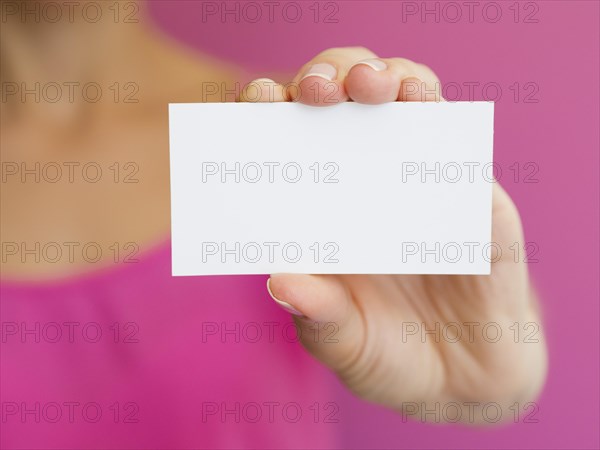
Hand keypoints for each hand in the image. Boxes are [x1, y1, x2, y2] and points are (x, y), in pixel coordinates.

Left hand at [242, 47, 546, 423]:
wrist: (462, 378)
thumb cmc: (388, 354)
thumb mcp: (344, 344)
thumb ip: (318, 317)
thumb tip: (281, 283)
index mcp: (318, 211)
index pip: (283, 143)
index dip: (266, 115)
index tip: (257, 100)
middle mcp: (363, 182)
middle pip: (340, 104)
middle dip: (327, 78)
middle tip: (317, 91)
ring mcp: (417, 179)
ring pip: (403, 100)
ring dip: (389, 77)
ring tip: (374, 85)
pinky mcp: (470, 192)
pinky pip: (457, 141)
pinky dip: (440, 116)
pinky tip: (423, 107)